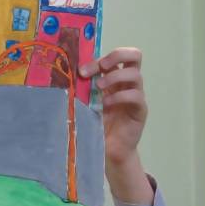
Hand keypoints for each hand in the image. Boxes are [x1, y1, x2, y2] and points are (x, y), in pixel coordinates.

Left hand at [80, 47, 152, 203]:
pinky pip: (135, 96)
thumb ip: (82, 89)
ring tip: (99, 89)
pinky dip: (119, 97)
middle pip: (135, 56)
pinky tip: (106, 105)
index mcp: (114, 78)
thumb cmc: (95, 124)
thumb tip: (63, 75)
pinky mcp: (140, 110)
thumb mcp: (85, 103)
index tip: (82, 71)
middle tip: (102, 67)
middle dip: (117, 56)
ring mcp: (136, 96)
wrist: (108, 149)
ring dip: (115, 77)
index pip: (116, 56)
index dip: (99, 58)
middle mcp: (127, 84)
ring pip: (136, 75)